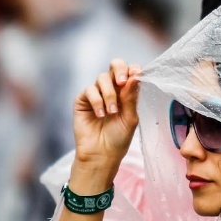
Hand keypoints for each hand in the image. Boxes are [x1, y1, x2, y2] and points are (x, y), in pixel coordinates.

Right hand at [72, 59, 140, 179]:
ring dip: (108, 94)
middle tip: (121, 81)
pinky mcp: (83, 100)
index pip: (130, 72)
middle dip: (119, 69)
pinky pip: (89, 90)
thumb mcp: (130, 118)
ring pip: (102, 78)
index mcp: (126, 92)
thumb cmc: (118, 139)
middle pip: (115, 65)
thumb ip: (131, 97)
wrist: (101, 155)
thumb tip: (135, 75)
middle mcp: (112, 89)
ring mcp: (97, 94)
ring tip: (111, 112)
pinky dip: (96, 101)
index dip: (133, 69)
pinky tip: (100, 115)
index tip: (137, 74)